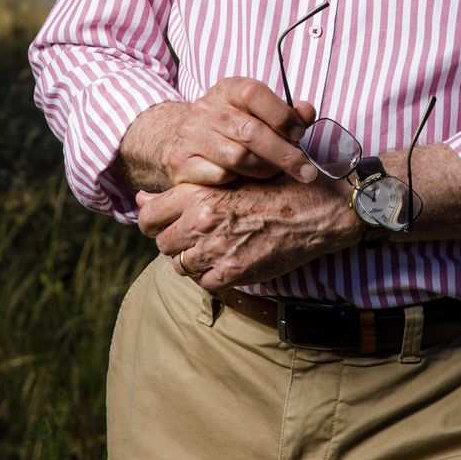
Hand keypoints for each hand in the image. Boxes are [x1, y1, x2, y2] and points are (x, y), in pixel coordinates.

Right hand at [124, 79, 321, 188]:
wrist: (178, 137)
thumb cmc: (231, 125)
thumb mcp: (256, 111)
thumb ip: (286, 113)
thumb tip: (307, 112)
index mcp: (228, 89)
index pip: (254, 94)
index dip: (282, 115)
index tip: (299, 134)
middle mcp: (206, 109)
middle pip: (250, 132)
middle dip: (284, 154)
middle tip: (306, 170)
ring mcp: (191, 136)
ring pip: (237, 157)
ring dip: (264, 169)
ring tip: (276, 173)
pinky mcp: (181, 163)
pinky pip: (219, 176)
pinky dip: (239, 180)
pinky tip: (247, 179)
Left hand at [136, 179, 359, 290]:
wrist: (319, 211)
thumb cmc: (279, 188)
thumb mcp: (232, 176)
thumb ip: (186, 188)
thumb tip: (141, 197)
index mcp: (199, 193)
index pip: (148, 215)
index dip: (152, 220)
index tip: (164, 223)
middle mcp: (202, 221)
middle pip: (162, 243)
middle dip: (176, 242)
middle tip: (198, 236)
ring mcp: (216, 249)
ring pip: (180, 266)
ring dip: (193, 260)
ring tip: (215, 249)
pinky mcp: (233, 273)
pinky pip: (204, 283)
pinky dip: (212, 276)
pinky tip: (228, 262)